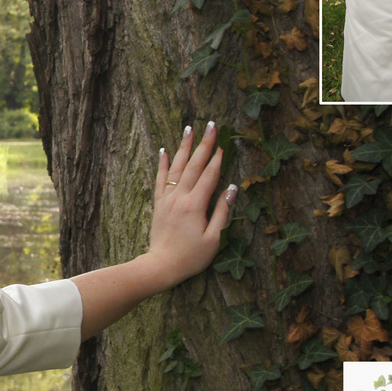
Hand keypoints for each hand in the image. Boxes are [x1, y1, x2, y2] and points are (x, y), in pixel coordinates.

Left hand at [68, 122, 234, 339]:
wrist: (161, 265)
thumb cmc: (191, 257)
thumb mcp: (214, 238)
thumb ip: (223, 212)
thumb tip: (232, 188)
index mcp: (195, 205)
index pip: (209, 176)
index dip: (218, 159)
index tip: (225, 143)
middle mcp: (180, 197)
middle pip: (194, 165)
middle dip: (204, 144)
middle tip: (212, 125)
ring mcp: (167, 199)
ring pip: (176, 167)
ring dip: (184, 147)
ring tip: (189, 128)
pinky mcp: (159, 203)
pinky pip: (160, 178)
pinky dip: (162, 163)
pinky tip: (164, 150)